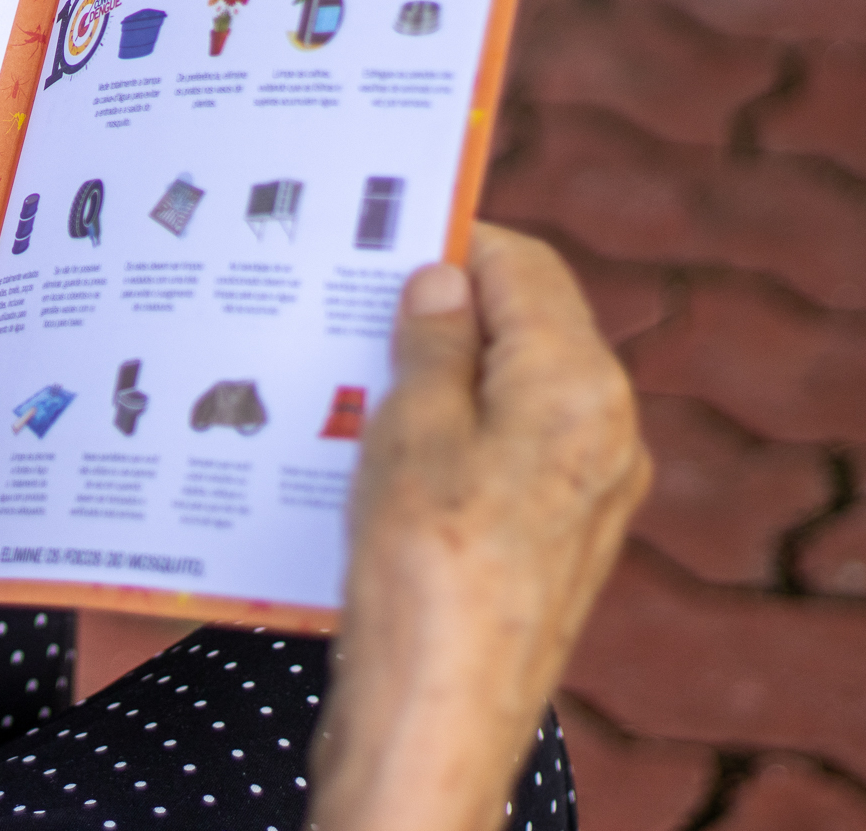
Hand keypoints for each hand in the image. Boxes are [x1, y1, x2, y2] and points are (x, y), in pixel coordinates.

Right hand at [308, 225, 650, 830]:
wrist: (440, 713)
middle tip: (348, 308)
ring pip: (507, 394)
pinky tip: (374, 454)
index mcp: (578, 385)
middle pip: (523, 329)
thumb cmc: (425, 569)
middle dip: (438, 312)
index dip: (452, 242)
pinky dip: (446, 436)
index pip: (524, 266)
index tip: (379, 236)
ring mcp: (585, 490)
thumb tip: (444, 281)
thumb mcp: (411, 433)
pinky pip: (503, 455)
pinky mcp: (552, 539)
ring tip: (346, 382)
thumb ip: (434, 345)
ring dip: (434, 378)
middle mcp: (604, 430)